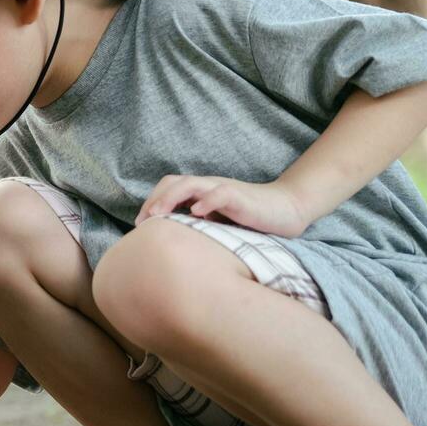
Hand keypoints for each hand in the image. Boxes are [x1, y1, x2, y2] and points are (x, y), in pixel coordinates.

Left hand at [133, 175, 309, 237]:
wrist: (286, 209)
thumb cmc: (251, 219)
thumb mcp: (220, 224)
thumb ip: (199, 226)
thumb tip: (174, 243)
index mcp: (201, 193)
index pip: (169, 188)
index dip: (152, 202)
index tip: (139, 225)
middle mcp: (208, 187)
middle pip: (173, 182)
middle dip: (154, 199)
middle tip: (142, 222)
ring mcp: (223, 189)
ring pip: (190, 184)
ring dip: (170, 198)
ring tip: (158, 215)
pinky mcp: (240, 197)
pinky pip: (220, 193)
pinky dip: (206, 201)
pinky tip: (196, 213)